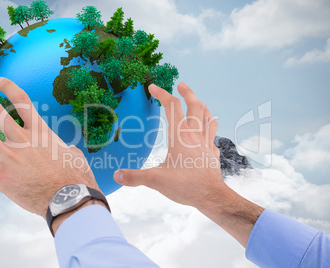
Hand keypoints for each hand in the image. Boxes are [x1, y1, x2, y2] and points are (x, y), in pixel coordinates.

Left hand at [0, 77, 100, 218]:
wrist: (68, 198)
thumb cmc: (76, 177)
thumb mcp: (75, 156)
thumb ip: (68, 149)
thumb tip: (69, 150)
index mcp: (40, 132)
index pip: (22, 102)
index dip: (9, 88)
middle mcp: (22, 140)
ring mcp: (10, 159)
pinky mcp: (3, 180)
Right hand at [114, 82, 223, 206]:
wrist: (211, 197)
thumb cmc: (185, 186)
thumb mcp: (155, 180)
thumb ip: (135, 177)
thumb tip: (117, 176)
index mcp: (180, 136)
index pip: (171, 107)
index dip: (162, 94)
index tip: (153, 87)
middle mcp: (195, 135)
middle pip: (195, 105)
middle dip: (187, 92)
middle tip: (181, 85)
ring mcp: (206, 143)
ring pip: (208, 118)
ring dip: (202, 108)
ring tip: (198, 103)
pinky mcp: (212, 153)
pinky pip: (212, 136)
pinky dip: (208, 129)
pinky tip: (205, 135)